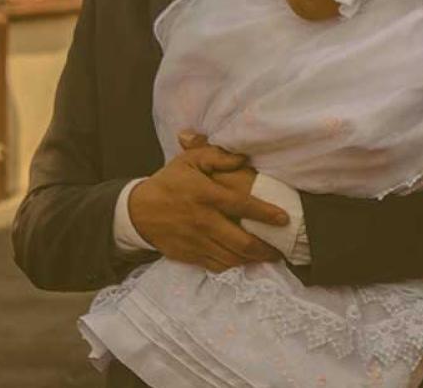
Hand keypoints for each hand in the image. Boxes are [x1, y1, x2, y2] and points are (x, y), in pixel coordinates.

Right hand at [129, 142, 286, 272]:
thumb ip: (217, 156)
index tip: (283, 218)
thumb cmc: (169, 182)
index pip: (241, 206)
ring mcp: (197, 242)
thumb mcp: (190, 161)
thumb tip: (243, 158)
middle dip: (265, 248)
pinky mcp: (190, 256)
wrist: (138, 211)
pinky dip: (234, 265)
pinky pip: (217, 265)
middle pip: (241, 242)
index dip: (265, 213)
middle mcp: (203, 221)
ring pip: (231, 258)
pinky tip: (244, 261)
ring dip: (252, 260)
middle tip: (281, 249)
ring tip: (268, 257)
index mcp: (205, 195)